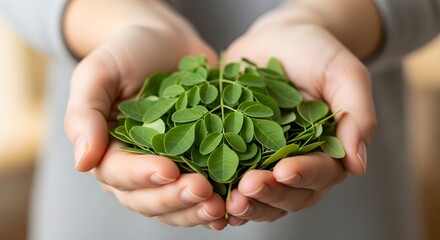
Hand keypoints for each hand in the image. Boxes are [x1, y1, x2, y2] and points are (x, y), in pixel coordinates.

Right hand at [63, 0, 226, 229]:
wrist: (166, 42)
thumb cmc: (128, 53)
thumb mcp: (98, 73)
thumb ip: (84, 114)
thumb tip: (82, 162)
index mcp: (107, 150)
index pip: (119, 174)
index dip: (143, 177)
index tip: (168, 170)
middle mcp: (136, 167)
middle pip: (149, 199)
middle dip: (175, 199)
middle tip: (203, 191)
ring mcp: (169, 167)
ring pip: (176, 203)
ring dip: (196, 209)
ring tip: (221, 206)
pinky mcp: (198, 161)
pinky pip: (203, 189)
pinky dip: (215, 200)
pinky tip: (234, 204)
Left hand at [225, 1, 376, 224]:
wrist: (277, 38)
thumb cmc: (315, 52)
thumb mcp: (343, 73)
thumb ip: (357, 115)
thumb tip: (358, 166)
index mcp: (327, 149)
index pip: (321, 173)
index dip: (304, 175)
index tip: (284, 170)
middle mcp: (298, 161)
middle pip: (290, 194)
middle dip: (270, 194)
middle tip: (247, 189)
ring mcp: (266, 161)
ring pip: (263, 197)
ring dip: (248, 202)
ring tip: (229, 199)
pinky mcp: (238, 153)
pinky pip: (233, 181)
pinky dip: (223, 194)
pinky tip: (210, 196)